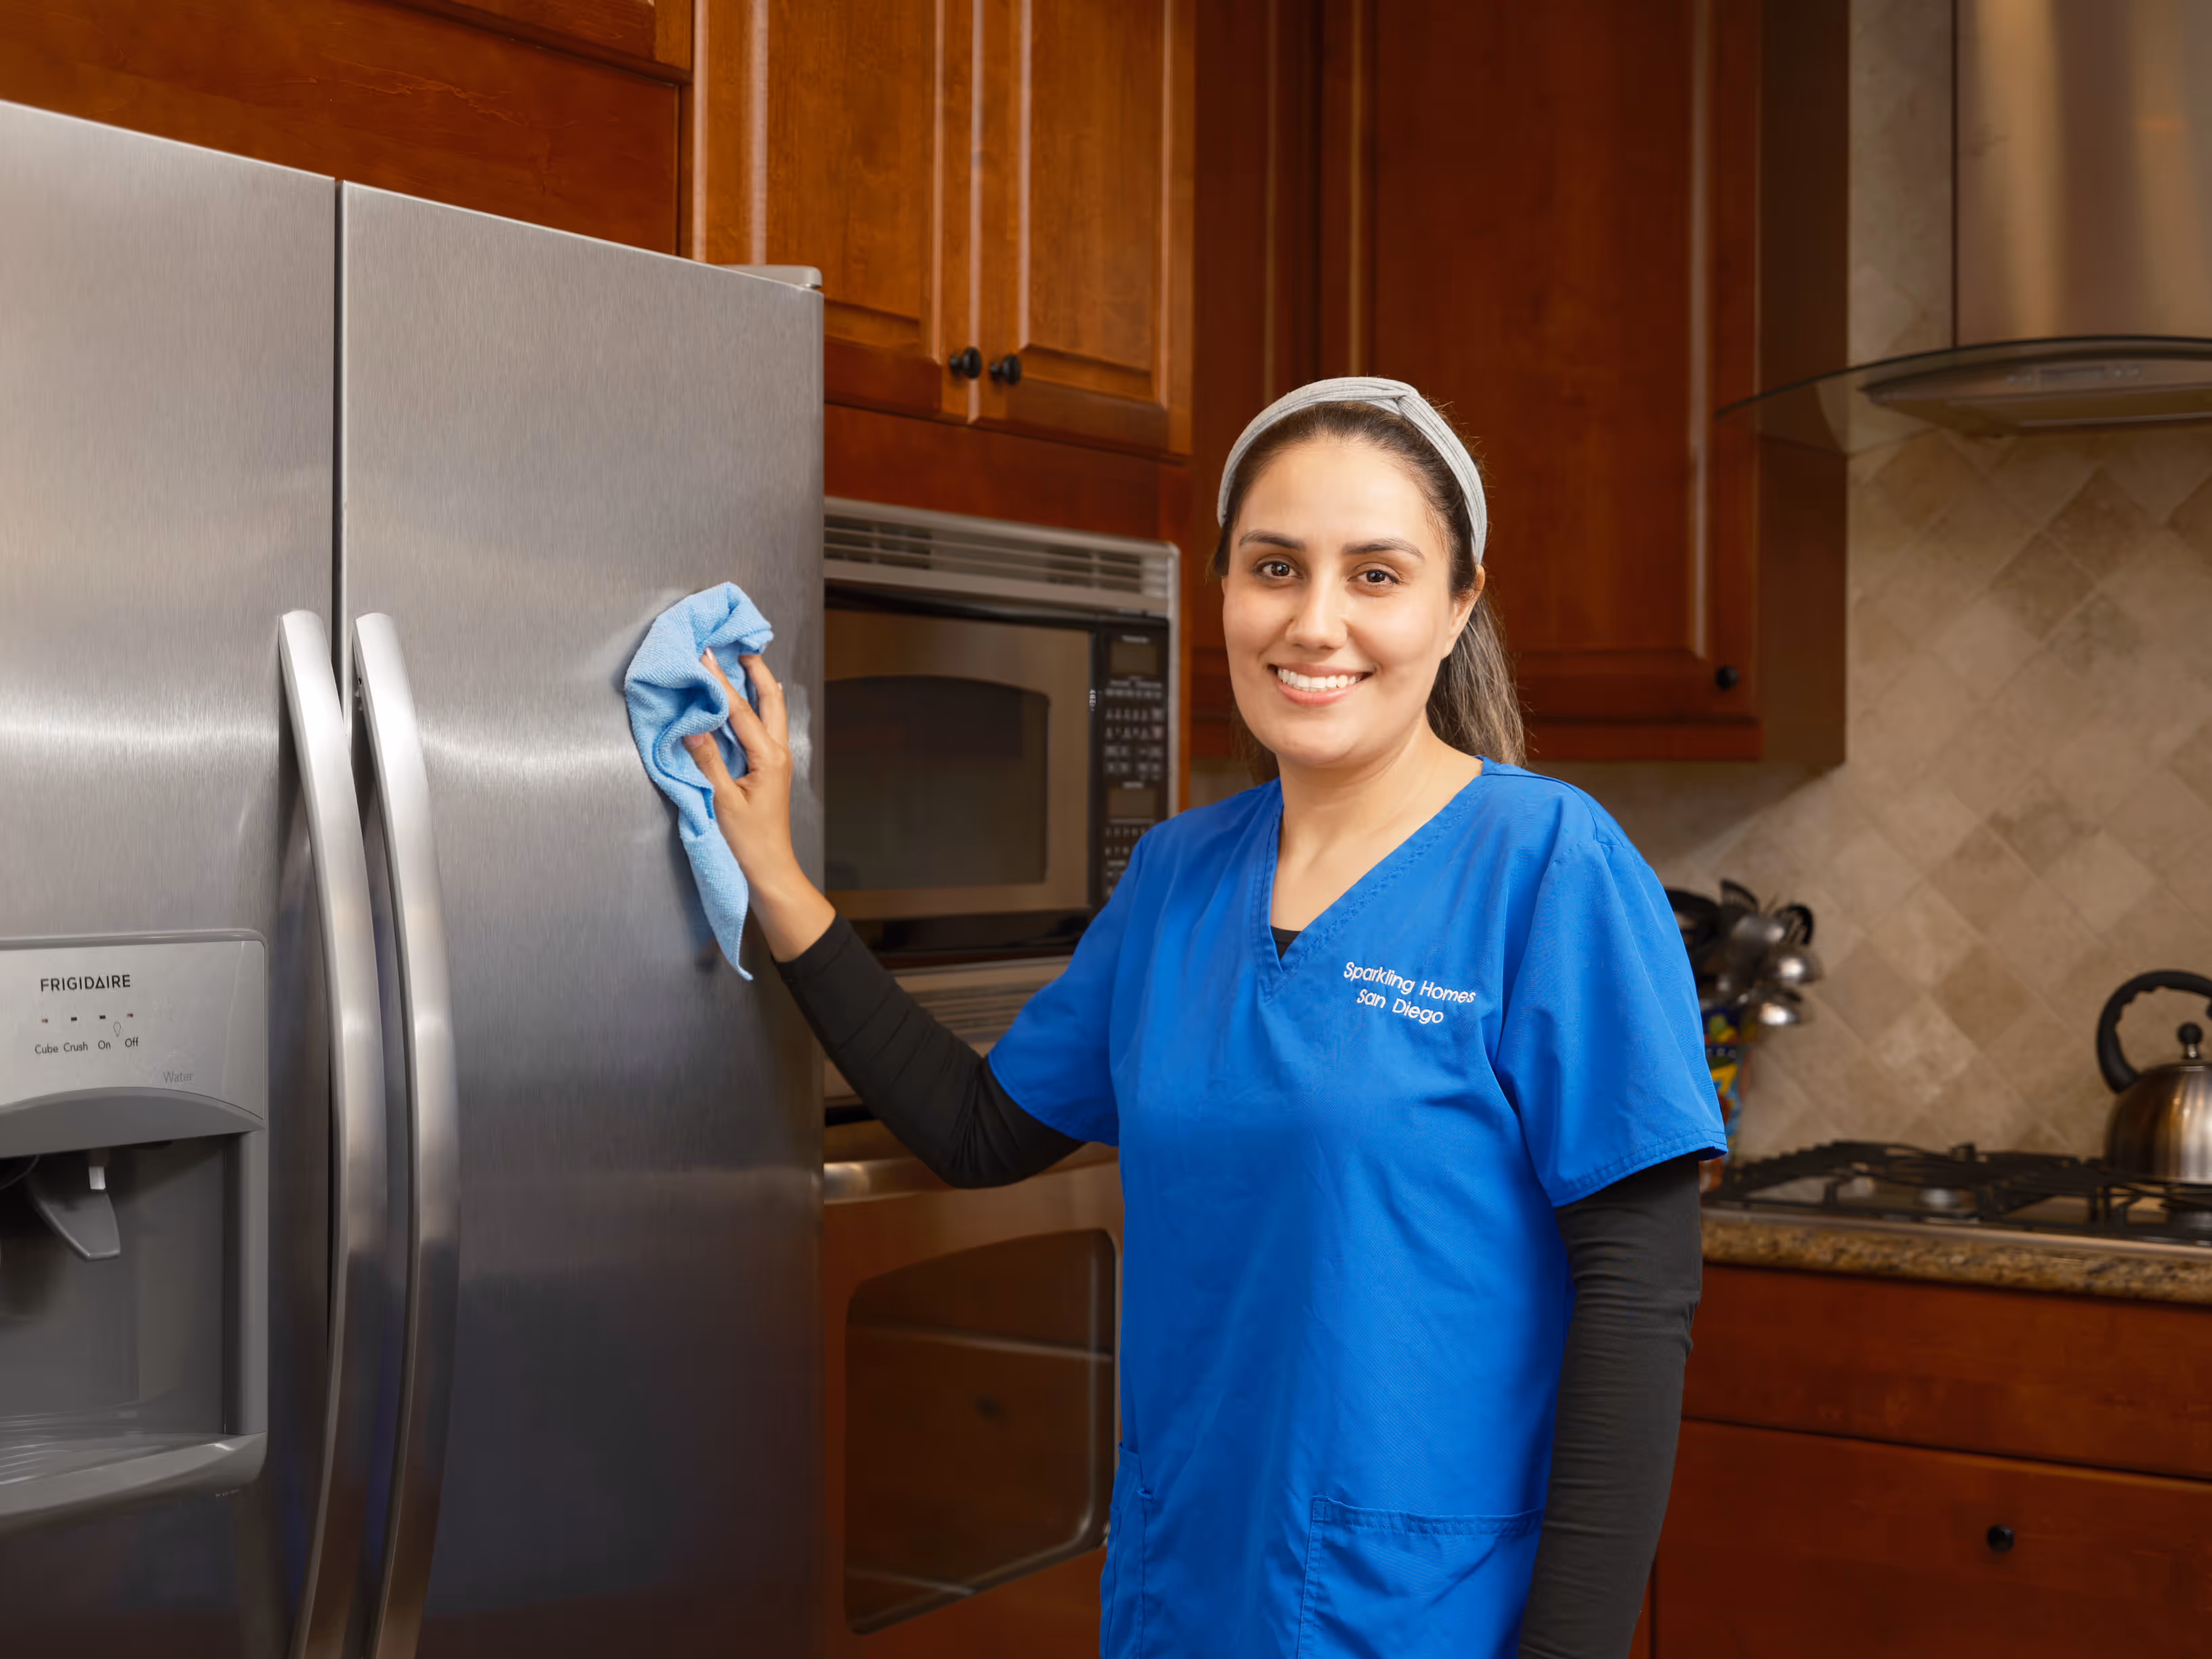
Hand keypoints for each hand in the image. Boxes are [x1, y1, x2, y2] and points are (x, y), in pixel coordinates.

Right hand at [682, 651, 834, 960]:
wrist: (769, 868)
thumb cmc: (748, 841)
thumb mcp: (721, 800)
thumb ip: (707, 761)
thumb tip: (691, 727)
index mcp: (769, 756)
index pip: (740, 710)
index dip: (720, 681)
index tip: (704, 655)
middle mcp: (778, 752)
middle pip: (770, 699)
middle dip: (756, 670)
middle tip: (738, 645)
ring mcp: (776, 759)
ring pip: (770, 711)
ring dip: (757, 685)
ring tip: (739, 662)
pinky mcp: (769, 767)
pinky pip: (762, 727)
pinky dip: (752, 707)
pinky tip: (739, 702)